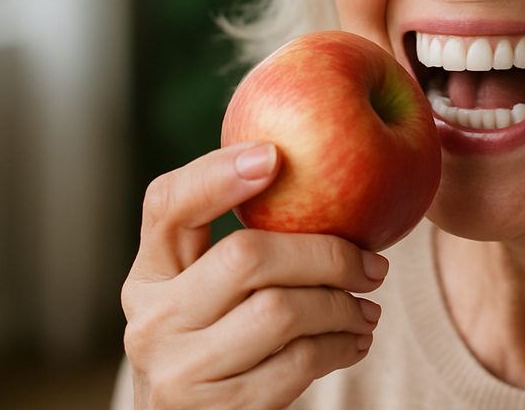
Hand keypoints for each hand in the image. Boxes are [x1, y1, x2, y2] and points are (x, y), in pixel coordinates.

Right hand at [120, 141, 388, 409]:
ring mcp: (178, 369)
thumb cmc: (227, 343)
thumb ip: (244, 245)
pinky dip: (340, 346)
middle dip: (327, 254)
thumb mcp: (213, 294)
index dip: (217, 174)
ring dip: (342, 306)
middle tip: (374, 264)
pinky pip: (298, 361)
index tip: (275, 155)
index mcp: (150, 274)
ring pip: (281, 311)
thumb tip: (314, 170)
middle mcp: (151, 319)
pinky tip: (354, 341)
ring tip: (368, 308)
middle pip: (247, 257)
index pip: (167, 204)